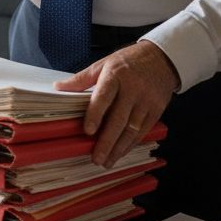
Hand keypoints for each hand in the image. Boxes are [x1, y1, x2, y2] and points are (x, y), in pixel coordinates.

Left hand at [54, 40, 179, 167]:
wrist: (162, 58)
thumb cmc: (128, 61)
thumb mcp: (104, 63)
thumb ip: (82, 78)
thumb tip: (58, 87)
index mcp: (115, 75)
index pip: (103, 97)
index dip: (95, 115)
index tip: (88, 131)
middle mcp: (133, 89)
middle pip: (119, 119)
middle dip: (107, 141)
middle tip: (96, 158)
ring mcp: (146, 100)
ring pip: (132, 128)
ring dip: (119, 148)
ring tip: (107, 162)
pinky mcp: (157, 109)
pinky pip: (144, 130)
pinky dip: (132, 144)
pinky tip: (122, 153)